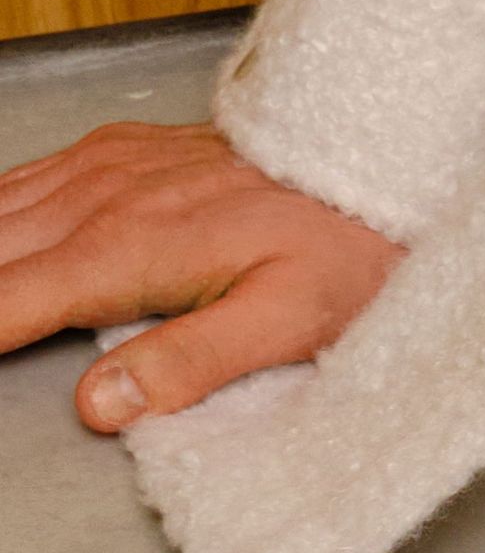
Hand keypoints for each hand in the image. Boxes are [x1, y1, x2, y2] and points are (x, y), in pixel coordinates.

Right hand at [0, 121, 401, 435]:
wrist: (379, 164)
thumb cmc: (347, 247)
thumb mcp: (286, 323)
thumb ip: (189, 362)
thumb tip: (102, 402)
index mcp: (130, 248)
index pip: (9, 299)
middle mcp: (104, 197)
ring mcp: (107, 166)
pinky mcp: (119, 150)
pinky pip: (28, 178)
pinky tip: (1, 235)